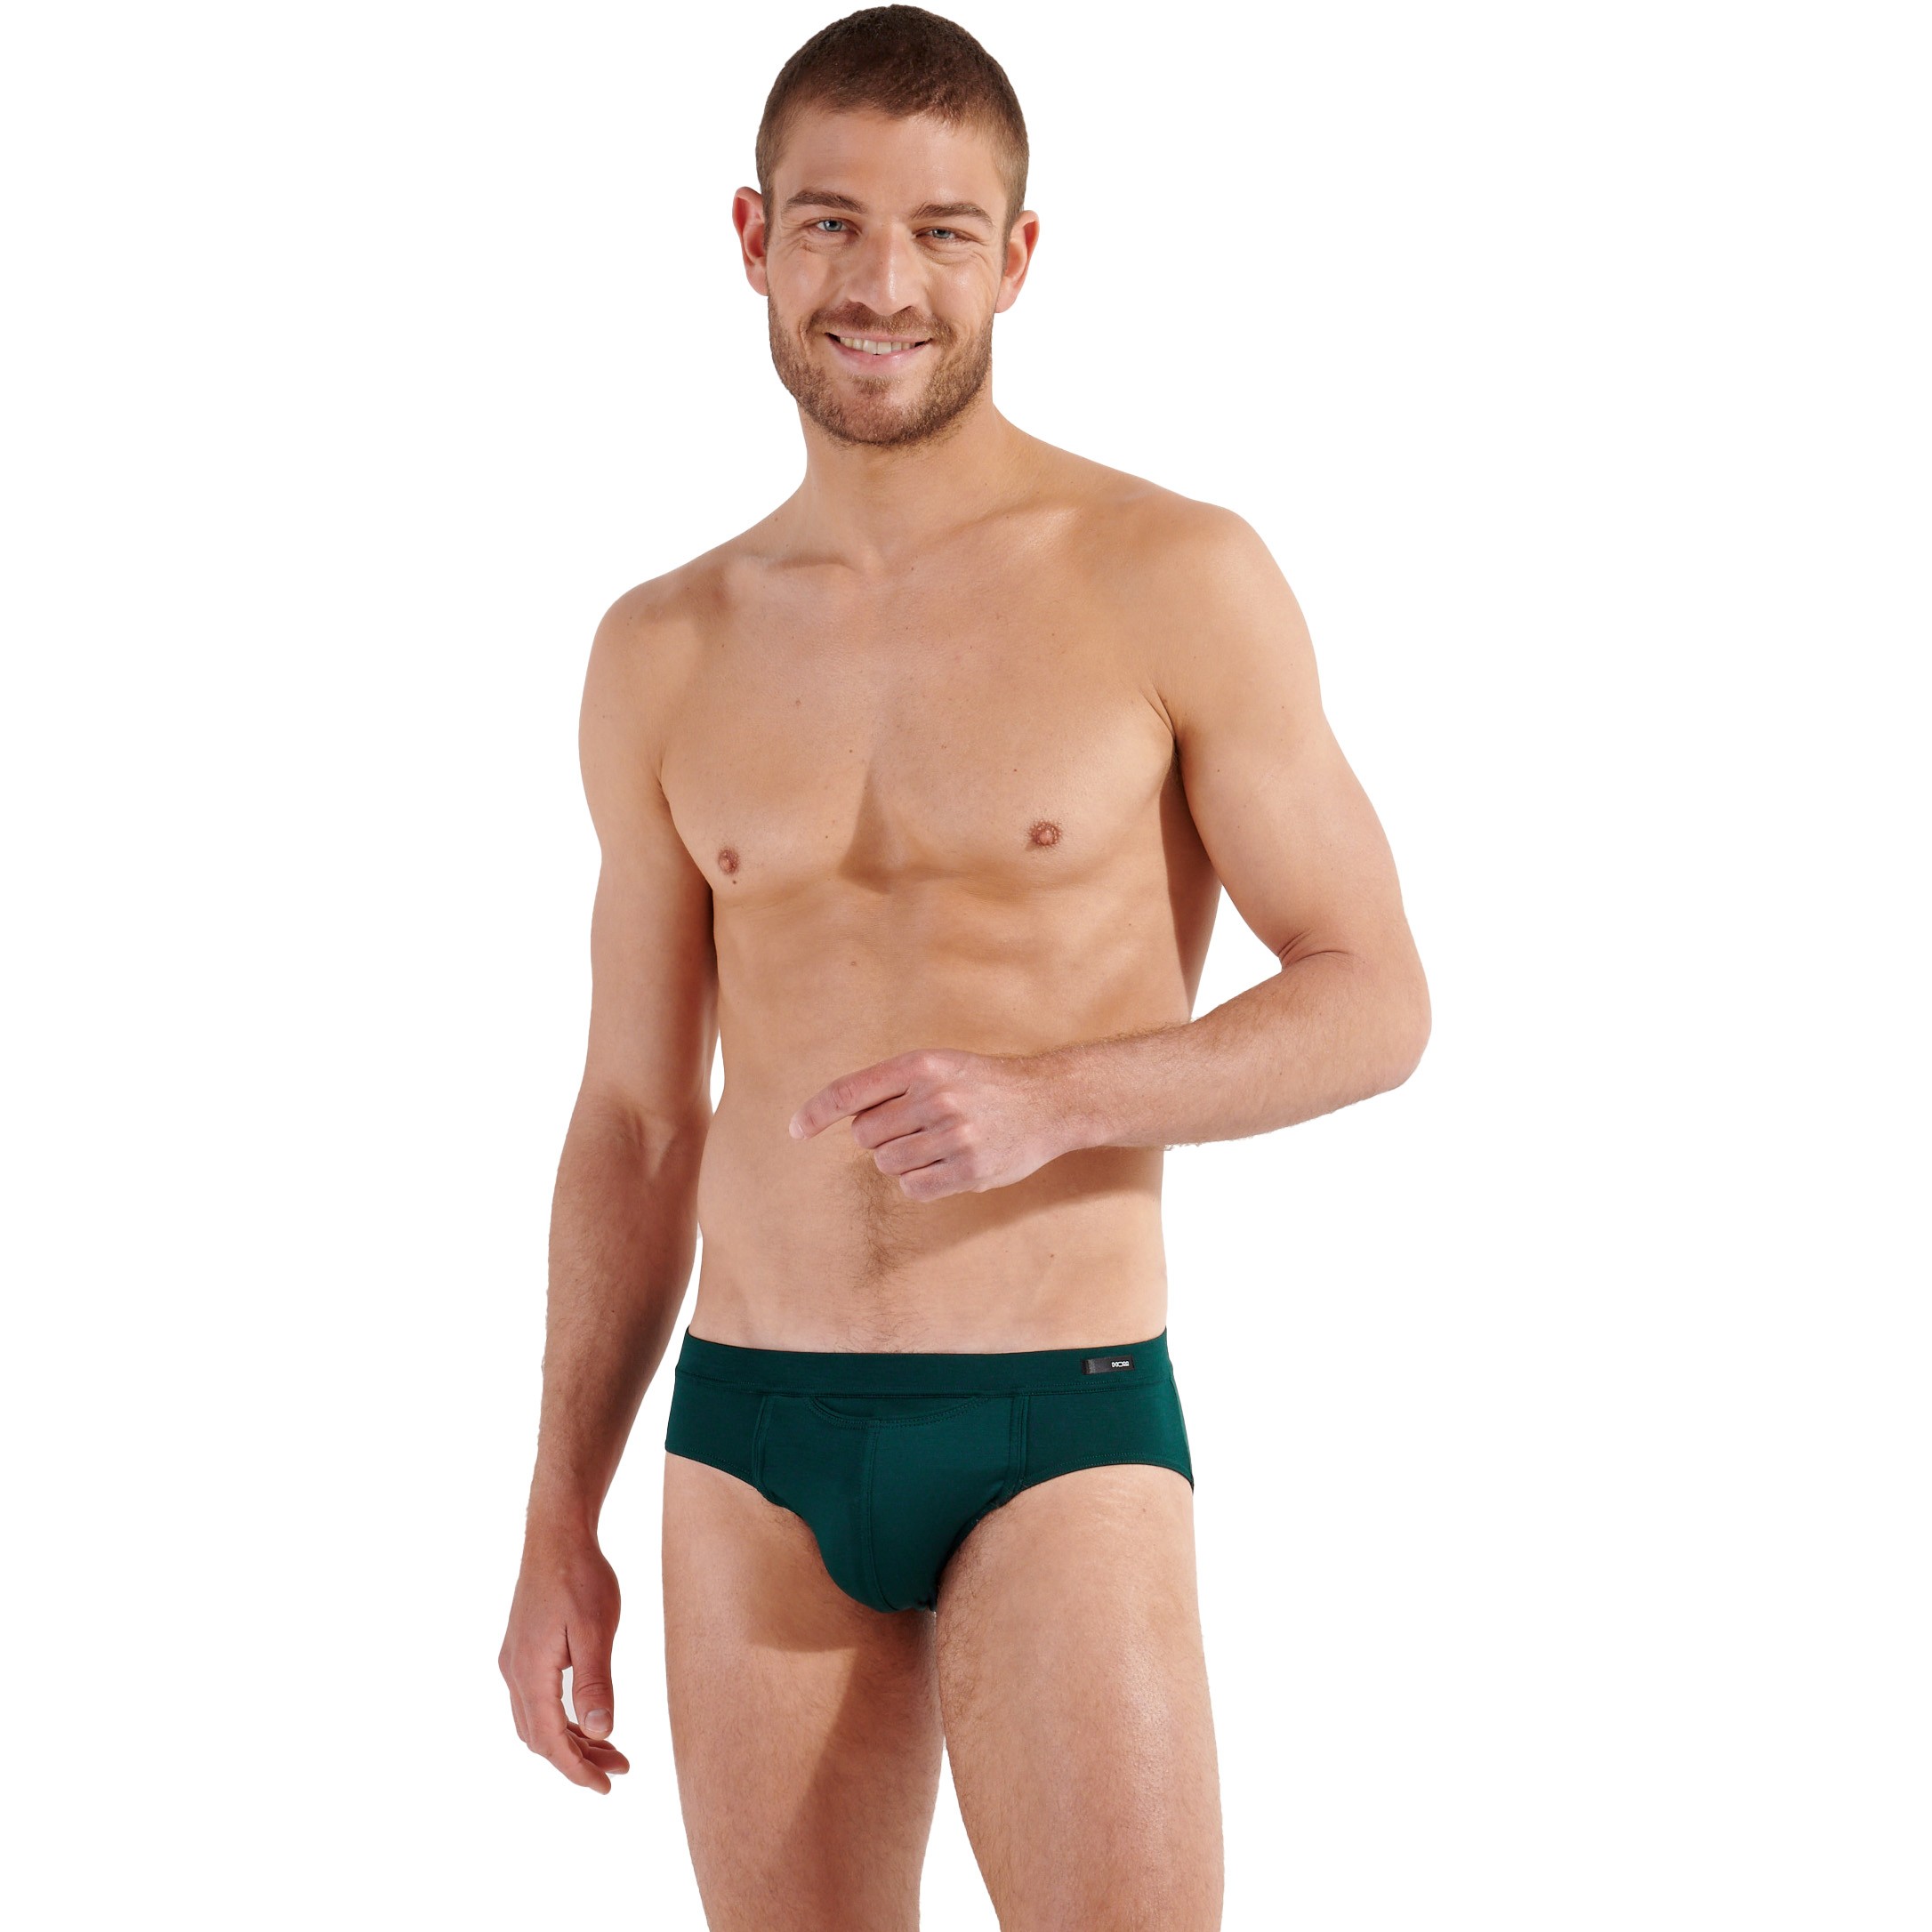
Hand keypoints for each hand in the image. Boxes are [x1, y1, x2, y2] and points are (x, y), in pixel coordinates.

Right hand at [499, 1533, 629, 1793]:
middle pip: (540, 1737)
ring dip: (570, 1740)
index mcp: (530, 1672)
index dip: (576, 1770)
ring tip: (611, 1748)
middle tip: (619, 1769)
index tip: (605, 1787)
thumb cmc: (580, 1577)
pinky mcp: (522, 1649)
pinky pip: (536, 1700)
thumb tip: (601, 1732)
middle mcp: (514, 1672)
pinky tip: (587, 1717)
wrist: (557, 1534)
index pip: (550, 1740)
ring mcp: (515, 1661)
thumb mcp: (595, 1630)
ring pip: (536, 1720)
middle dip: (577, 1759)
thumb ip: (595, 1683)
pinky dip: (561, 1717)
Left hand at [788, 1047, 1075, 1200]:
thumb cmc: (984, 1084)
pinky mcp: (969, 1170)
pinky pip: (913, 1188)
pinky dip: (920, 1181)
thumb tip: (841, 1120)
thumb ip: (892, 1086)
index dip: (816, 1112)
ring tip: (937, 1142)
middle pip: (865, 1135)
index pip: (851, 1091)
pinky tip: (946, 1165)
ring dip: (902, 1159)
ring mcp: (954, 1136)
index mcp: (922, 1066)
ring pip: (887, 1164)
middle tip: (916, 1125)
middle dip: (881, 1135)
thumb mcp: (940, 1065)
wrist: (1049, 1102)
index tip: (796, 1130)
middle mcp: (936, 1098)